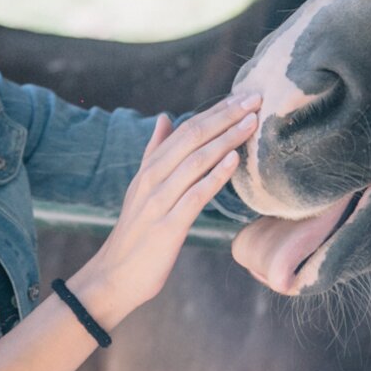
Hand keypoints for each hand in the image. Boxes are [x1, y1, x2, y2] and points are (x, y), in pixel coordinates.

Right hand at [71, 94, 260, 325]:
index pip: (186, 128)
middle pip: (193, 137)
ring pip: (195, 161)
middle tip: (255, 100)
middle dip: (225, 117)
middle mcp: (153, 178)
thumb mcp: (141, 186)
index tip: (243, 96)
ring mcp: (160, 201)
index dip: (216, 111)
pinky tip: (233, 161)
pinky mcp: (168, 226)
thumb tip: (164, 117)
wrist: (115, 275)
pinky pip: (194, 196)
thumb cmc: (135, 231)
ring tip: (251, 123)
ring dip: (225, 140)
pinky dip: (214, 176)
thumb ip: (154, 151)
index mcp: (150, 167)